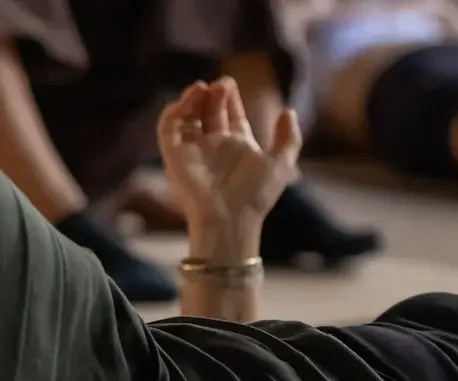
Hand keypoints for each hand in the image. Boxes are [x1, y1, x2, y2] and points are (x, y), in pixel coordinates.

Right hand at [157, 77, 302, 253]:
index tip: (229, 84)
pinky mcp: (174, 155)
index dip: (229, 98)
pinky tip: (189, 100)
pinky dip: (175, 110)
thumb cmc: (256, 194)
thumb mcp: (281, 163)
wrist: (230, 218)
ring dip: (193, 99)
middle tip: (221, 84)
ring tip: (204, 87)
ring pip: (187, 116)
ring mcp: (193, 150)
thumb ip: (289, 137)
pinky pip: (168, 127)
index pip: (230, 115)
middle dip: (213, 95)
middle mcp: (214, 146)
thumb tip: (288, 110)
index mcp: (237, 146)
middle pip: (209, 111)